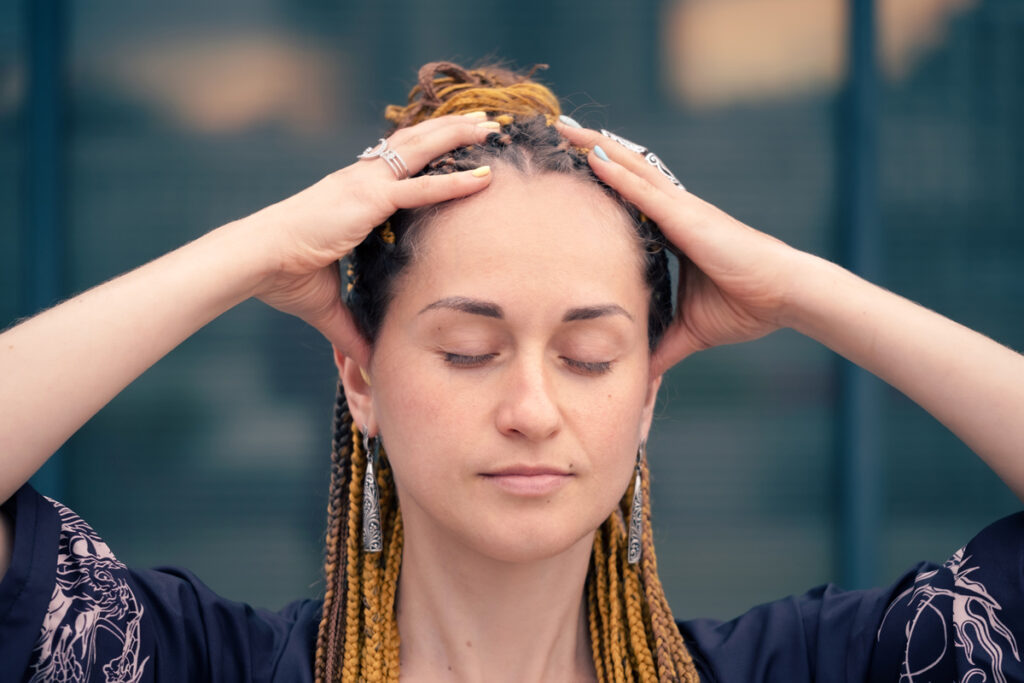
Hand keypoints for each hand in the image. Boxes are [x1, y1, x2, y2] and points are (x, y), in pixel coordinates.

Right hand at [246, 113, 497, 366]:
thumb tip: (367, 362)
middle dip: (448, 129)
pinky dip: (454, 182)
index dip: (422, 149)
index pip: (394, 163)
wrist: (254, 261)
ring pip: (421, 150)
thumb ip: (350, 330)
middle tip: (482, 120)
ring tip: (490, 125)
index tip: (448, 141)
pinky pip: (420, 188)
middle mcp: (359, 180)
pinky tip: (485, 177)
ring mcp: (364, 185)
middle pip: (412, 144)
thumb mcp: (326, 306)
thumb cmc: (280, 276)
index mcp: (350, 194)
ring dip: (457, 136)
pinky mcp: (368, 200)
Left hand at [556, 122, 809, 376]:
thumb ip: (663, 347)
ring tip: (564, 129)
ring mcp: (681, 210)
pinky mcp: (687, 217)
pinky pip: (643, 190)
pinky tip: (590, 156)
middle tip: (558, 132)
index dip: (604, 178)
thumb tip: (643, 374)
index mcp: (676, 230)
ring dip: (596, 146)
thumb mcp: (691, 330)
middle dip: (592, 149)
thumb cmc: (748, 306)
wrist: (785, 296)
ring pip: (631, 167)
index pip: (631, 197)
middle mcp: (676, 212)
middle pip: (626, 170)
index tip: (572, 167)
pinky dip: (615, 173)